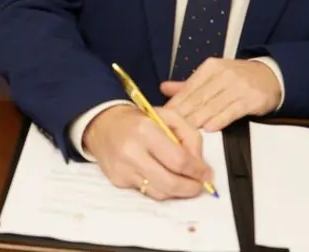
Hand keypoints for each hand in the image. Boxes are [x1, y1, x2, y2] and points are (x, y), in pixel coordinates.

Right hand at [80, 104, 212, 199]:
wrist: (102, 125)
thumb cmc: (138, 119)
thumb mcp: (167, 115)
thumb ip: (189, 135)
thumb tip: (199, 163)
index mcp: (145, 130)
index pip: (178, 160)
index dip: (197, 171)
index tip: (207, 173)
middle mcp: (131, 152)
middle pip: (170, 183)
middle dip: (190, 188)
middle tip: (199, 185)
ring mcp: (123, 169)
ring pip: (160, 193)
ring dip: (177, 192)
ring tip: (184, 182)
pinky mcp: (118, 181)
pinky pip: (147, 192)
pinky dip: (160, 188)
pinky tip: (163, 178)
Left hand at [160, 58, 280, 131]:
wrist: (270, 77)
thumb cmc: (237, 79)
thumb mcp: (213, 76)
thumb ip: (189, 85)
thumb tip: (163, 88)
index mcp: (211, 67)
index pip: (189, 87)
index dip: (175, 103)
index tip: (163, 115)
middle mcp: (223, 74)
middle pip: (199, 97)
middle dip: (183, 113)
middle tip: (170, 127)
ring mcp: (238, 86)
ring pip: (213, 105)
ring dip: (198, 119)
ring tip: (184, 131)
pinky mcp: (251, 99)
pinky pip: (232, 111)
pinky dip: (220, 120)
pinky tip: (209, 128)